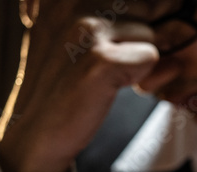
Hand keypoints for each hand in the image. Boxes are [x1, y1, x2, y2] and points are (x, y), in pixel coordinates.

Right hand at [0, 0, 172, 171]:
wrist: (35, 132)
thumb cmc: (60, 79)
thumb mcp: (66, 26)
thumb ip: (97, 6)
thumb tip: (161, 2)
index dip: (134, 18)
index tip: (110, 43)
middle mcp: (70, 0)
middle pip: (145, 7)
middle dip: (139, 37)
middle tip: (109, 63)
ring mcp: (84, 28)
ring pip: (150, 32)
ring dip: (138, 58)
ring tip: (106, 76)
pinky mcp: (100, 61)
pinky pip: (152, 56)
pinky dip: (141, 77)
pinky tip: (110, 87)